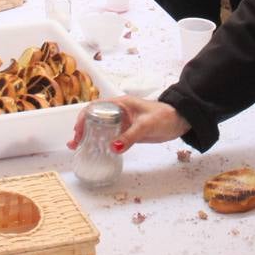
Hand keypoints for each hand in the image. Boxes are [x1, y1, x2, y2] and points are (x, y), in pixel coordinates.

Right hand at [66, 96, 190, 152]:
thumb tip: (113, 148)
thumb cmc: (164, 117)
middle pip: (94, 117)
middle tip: (75, 143)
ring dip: (89, 136)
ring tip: (78, 147)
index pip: (96, 107)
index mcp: (121, 104)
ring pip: (100, 127)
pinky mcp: (128, 132)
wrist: (180, 121)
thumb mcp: (146, 125)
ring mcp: (123, 122)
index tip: (78, 131)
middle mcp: (119, 111)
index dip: (84, 118)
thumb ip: (130, 136)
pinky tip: (96, 150)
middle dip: (82, 128)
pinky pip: (110, 136)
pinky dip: (101, 142)